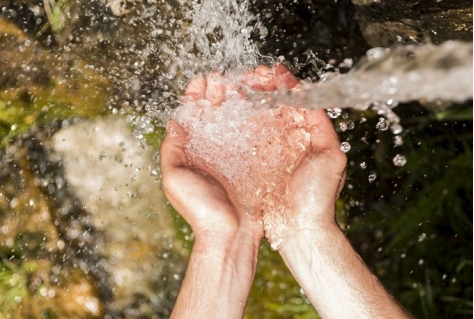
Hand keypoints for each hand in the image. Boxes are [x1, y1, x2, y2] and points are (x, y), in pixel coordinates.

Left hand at [165, 64, 301, 240]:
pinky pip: (260, 130)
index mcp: (195, 150)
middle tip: (224, 76)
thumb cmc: (201, 210)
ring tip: (245, 80)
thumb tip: (174, 120)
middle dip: (221, 90)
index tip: (202, 80)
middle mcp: (217, 148)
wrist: (231, 234)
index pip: (195, 114)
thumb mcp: (175, 178)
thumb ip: (171, 148)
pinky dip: (262, 113)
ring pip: (240, 116)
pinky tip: (263, 100)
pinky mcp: (258, 158)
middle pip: (218, 110)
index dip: (197, 94)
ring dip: (242, 96)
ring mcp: (238, 152)